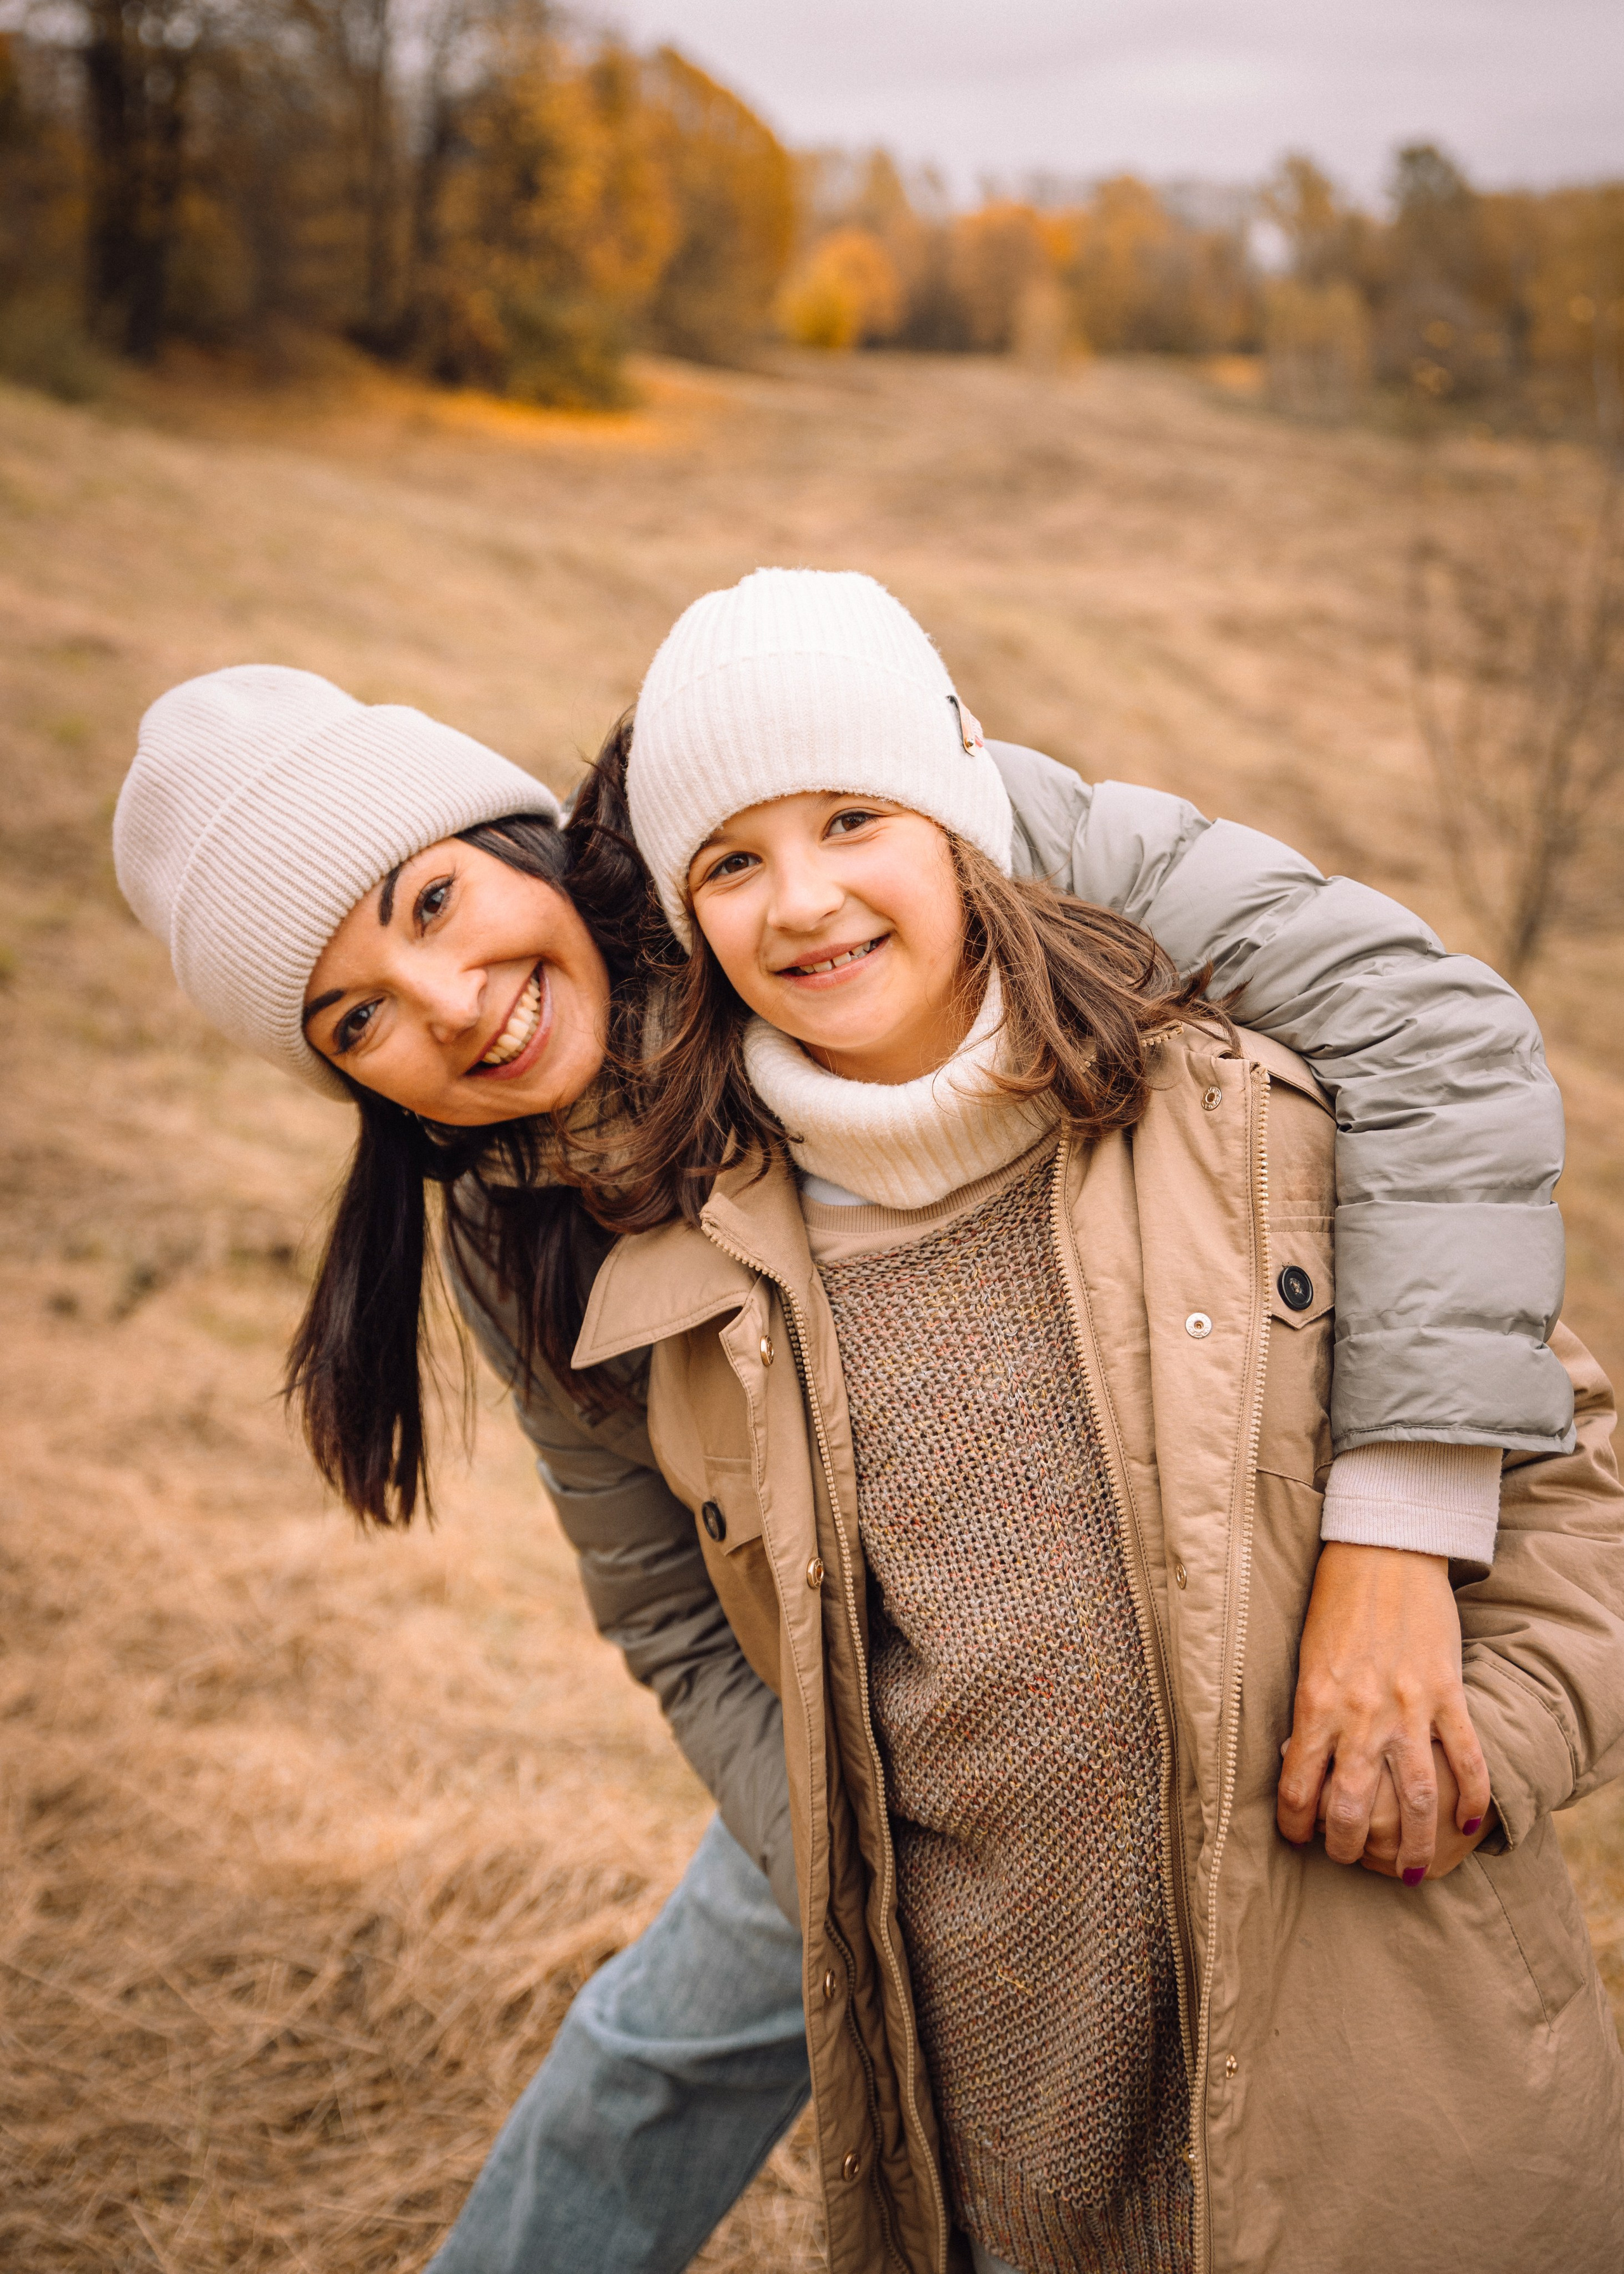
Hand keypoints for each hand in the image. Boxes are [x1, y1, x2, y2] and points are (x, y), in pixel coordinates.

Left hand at [1277, 1542, 1490, 1881]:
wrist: (1381, 1553)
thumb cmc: (1334, 1604)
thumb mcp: (1306, 1661)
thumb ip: (1308, 1713)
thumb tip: (1298, 1764)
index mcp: (1315, 1704)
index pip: (1298, 1788)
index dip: (1296, 1826)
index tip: (1300, 1838)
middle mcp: (1359, 1714)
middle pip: (1354, 1808)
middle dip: (1351, 1848)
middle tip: (1353, 1860)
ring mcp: (1407, 1706)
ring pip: (1415, 1798)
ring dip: (1415, 1843)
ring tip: (1413, 1869)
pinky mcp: (1446, 1693)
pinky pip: (1465, 1757)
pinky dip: (1470, 1796)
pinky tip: (1467, 1823)